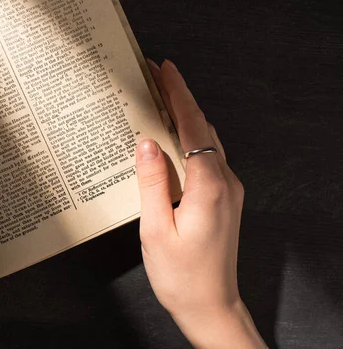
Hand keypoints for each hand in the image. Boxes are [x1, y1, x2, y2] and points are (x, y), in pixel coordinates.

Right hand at [136, 59, 265, 347]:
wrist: (210, 305)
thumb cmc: (180, 274)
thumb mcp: (155, 229)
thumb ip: (151, 182)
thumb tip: (146, 142)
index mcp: (208, 186)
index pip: (193, 126)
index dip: (178, 94)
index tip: (165, 68)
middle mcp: (224, 182)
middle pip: (202, 128)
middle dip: (179, 98)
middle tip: (154, 76)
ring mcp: (228, 190)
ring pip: (206, 141)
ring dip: (185, 117)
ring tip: (159, 100)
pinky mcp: (223, 199)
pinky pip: (206, 158)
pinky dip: (189, 139)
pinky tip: (171, 139)